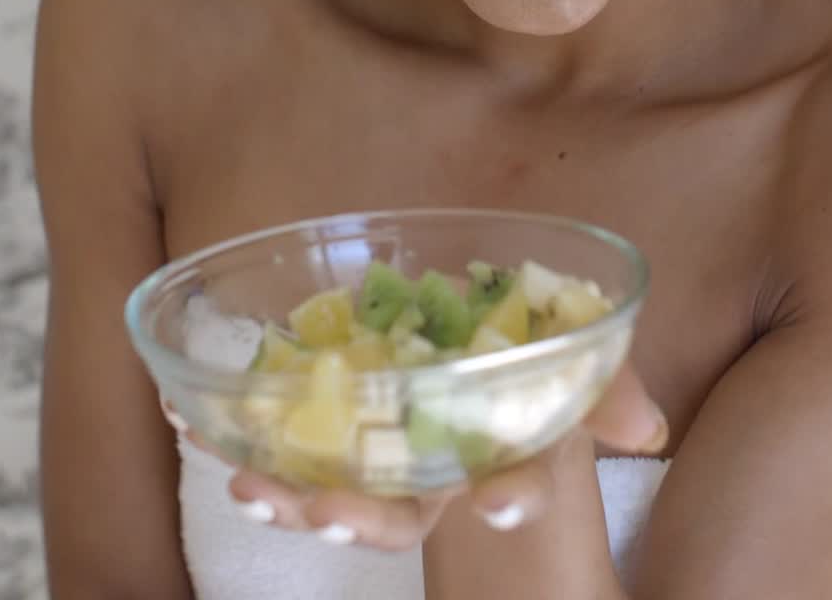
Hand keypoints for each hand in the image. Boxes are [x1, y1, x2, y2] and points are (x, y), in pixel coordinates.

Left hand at [168, 362, 667, 550]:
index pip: (505, 482)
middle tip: (326, 512)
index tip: (498, 500)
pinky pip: (275, 436)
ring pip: (330, 489)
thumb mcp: (562, 350)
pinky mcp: (319, 413)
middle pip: (399, 511)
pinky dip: (230, 434)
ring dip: (287, 492)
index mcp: (487, 446)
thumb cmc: (511, 337)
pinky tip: (186, 416)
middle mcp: (426, 463)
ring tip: (249, 483)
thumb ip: (600, 383)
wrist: (450, 312)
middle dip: (364, 520)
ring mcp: (370, 443)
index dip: (507, 497)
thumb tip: (645, 428)